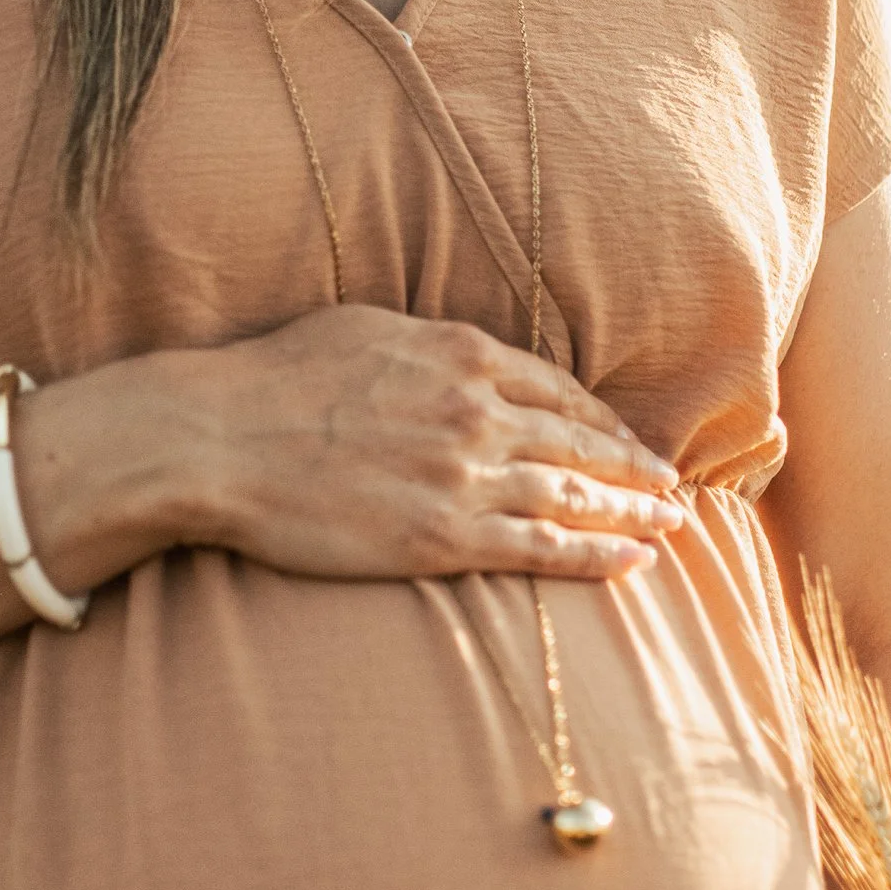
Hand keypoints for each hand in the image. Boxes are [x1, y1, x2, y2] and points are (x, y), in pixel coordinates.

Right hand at [150, 305, 686, 584]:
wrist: (219, 437)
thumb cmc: (273, 379)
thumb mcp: (364, 328)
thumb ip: (428, 345)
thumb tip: (455, 355)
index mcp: (460, 354)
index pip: (557, 389)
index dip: (601, 418)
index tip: (626, 437)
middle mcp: (478, 411)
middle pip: (580, 442)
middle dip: (633, 467)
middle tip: (671, 485)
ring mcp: (465, 476)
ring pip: (573, 495)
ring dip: (631, 512)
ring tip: (670, 525)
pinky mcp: (443, 537)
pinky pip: (541, 547)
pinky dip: (596, 555)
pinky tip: (633, 561)